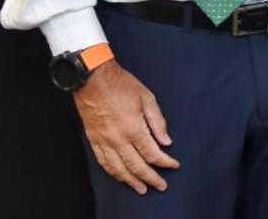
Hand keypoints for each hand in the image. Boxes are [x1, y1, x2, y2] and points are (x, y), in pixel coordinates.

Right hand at [73, 59, 178, 194]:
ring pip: (118, 169)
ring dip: (131, 181)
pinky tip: (120, 176)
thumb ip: (158, 122)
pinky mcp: (93, 140)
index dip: (165, 162)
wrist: (92, 79)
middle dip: (151, 178)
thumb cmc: (121, 85)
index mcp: (134, 128)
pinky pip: (103, 162)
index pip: (153, 153)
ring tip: (141, 188)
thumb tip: (166, 141)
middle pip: (136, 166)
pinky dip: (113, 173)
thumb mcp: (147, 98)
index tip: (174, 165)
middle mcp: (118, 139)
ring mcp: (104, 141)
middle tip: (160, 186)